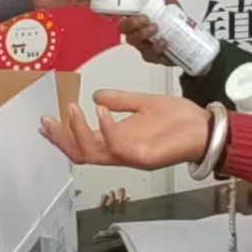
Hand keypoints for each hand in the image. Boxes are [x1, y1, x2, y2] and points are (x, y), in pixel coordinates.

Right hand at [39, 89, 211, 169]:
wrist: (206, 127)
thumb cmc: (180, 120)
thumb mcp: (143, 103)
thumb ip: (120, 100)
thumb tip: (96, 95)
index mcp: (118, 140)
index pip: (82, 143)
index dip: (62, 135)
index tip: (45, 120)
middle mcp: (120, 151)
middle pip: (80, 153)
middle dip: (61, 138)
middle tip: (47, 120)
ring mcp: (131, 156)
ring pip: (93, 153)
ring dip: (78, 132)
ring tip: (71, 110)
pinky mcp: (144, 156)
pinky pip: (117, 147)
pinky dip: (105, 129)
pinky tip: (99, 111)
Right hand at [119, 0, 183, 64]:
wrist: (188, 43)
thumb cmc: (174, 26)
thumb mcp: (173, 9)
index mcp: (140, 24)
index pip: (126, 21)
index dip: (126, 18)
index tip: (137, 13)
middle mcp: (140, 36)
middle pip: (127, 32)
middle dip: (132, 24)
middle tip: (145, 19)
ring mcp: (145, 47)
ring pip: (137, 43)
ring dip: (143, 34)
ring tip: (155, 28)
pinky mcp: (154, 56)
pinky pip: (151, 54)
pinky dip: (156, 48)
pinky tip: (163, 42)